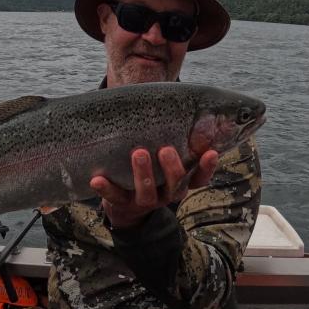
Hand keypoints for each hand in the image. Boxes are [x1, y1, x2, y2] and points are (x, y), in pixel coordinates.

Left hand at [90, 147, 218, 228]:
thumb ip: (173, 137)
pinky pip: (114, 197)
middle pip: (176, 185)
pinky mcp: (123, 204)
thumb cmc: (149, 166)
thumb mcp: (162, 156)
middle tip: (166, 149)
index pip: (200, 178)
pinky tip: (97, 178)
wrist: (125, 204)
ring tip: (138, 153)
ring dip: (144, 174)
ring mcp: (145, 201)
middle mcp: (166, 194)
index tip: (211, 152)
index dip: (207, 167)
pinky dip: (106, 189)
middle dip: (172, 168)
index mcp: (180, 182)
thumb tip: (186, 105)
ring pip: (147, 194)